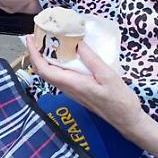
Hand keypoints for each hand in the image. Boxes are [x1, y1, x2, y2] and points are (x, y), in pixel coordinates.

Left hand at [26, 38, 147, 136]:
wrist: (127, 121)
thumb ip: (91, 59)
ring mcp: (72, 92)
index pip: (44, 70)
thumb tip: (76, 42)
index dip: (34, 54)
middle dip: (36, 54)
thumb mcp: (108, 75)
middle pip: (44, 71)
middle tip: (37, 36)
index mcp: (73, 84)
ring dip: (44, 58)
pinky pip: (59, 76)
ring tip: (47, 42)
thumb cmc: (120, 100)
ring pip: (50, 74)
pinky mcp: (77, 92)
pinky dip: (55, 64)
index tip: (30, 39)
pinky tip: (63, 55)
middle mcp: (68, 89)